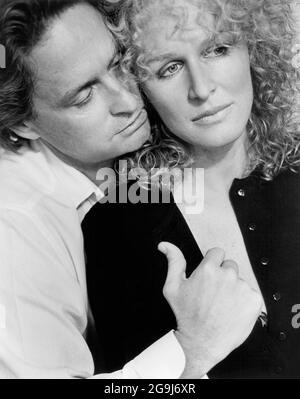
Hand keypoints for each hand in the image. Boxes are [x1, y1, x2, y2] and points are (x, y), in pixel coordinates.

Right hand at [158, 242, 262, 377]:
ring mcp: (243, 288)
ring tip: (222, 305)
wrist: (201, 344)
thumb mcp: (173, 287)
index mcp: (208, 269)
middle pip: (230, 265)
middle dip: (223, 276)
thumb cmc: (186, 316)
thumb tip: (165, 245)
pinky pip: (251, 293)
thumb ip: (173, 262)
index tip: (209, 276)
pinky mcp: (254, 300)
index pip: (217, 252)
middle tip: (214, 294)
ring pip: (240, 280)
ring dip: (234, 289)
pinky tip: (233, 311)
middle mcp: (228, 276)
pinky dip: (244, 301)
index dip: (212, 264)